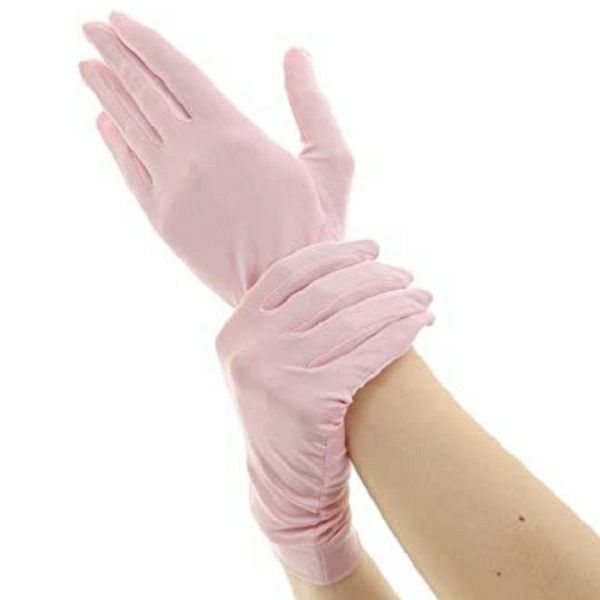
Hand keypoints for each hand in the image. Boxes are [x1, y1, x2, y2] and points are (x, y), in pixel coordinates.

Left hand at [80, 13, 353, 303]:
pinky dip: (115, 141)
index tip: (117, 20)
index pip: (176, 72)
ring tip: (88, 67)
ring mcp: (172, 188)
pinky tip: (105, 121)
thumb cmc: (317, 229)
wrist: (287, 293)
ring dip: (107, 92)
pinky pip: (130, 170)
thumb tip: (297, 53)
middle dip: (115, 55)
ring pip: (130, 127)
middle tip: (92, 30)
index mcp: (233, 134)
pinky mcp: (162, 220)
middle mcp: (193, 154)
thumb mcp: (333, 161)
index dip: (143, 42)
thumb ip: (312, 104)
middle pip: (144, 92)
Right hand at [216, 240, 432, 583]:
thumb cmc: (290, 418)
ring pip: (350, 321)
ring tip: (422, 296)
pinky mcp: (307, 403)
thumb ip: (288, 319)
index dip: (335, 255)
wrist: (288, 489)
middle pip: (325, 293)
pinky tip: (420, 323)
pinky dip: (399, 333)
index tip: (372, 248)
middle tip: (407, 275)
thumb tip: (343, 268)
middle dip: (374, 277)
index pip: (289, 273)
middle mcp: (248, 348)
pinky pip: (366, 354)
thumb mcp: (270, 363)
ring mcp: (274, 375)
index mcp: (236, 331)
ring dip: (395, 302)